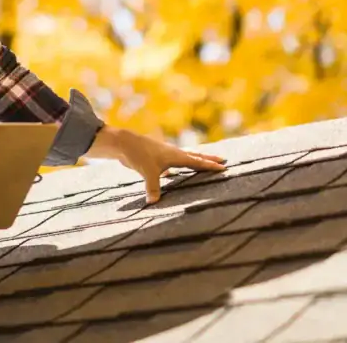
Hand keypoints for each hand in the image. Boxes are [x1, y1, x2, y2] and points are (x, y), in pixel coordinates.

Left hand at [87, 126, 226, 204]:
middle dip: (208, 159)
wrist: (123, 143)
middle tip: (222, 160)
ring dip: (195, 160)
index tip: (224, 168)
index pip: (197, 162)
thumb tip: (154, 203)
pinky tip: (174, 172)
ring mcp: (164, 155)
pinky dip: (177, 166)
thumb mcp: (148, 172)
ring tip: (204, 162)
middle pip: (194, 156)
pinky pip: (171, 163)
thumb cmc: (138, 154)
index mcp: (175, 156)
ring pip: (184, 158)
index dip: (210, 166)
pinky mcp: (156, 158)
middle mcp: (172, 154)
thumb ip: (153, 187)